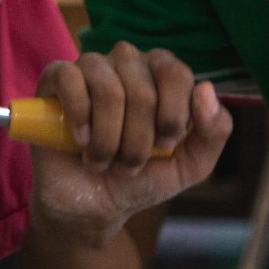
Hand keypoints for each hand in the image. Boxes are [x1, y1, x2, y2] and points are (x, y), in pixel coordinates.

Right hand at [31, 46, 230, 241]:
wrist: (91, 205)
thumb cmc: (140, 179)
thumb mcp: (189, 166)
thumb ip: (213, 132)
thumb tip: (206, 89)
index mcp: (162, 76)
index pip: (176, 73)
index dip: (171, 115)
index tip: (163, 146)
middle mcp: (128, 63)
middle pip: (142, 89)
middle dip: (137, 141)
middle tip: (128, 165)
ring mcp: (91, 67)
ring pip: (107, 89)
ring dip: (108, 138)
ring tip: (102, 160)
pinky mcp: (56, 77)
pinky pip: (70, 79)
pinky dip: (79, 117)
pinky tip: (78, 141)